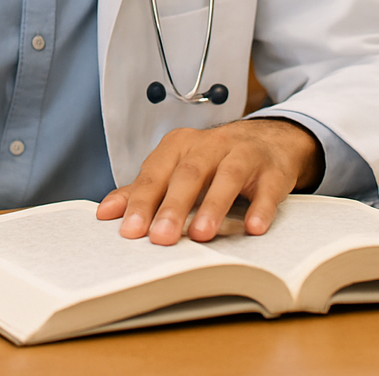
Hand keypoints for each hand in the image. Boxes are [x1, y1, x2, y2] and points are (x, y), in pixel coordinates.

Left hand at [96, 118, 322, 244]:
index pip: (156, 173)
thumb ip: (144, 189)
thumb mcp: (176, 167)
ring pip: (226, 176)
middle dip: (172, 206)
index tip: (129, 231)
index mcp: (179, 145)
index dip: (141, 201)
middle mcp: (209, 145)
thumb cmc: (213, 159)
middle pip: (188, 174)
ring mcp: (243, 155)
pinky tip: (254, 228)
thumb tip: (106, 213)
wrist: (267, 140)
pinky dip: (260, 207)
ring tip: (201, 234)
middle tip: (160, 238)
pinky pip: (267, 188)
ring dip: (213, 205)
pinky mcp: (272, 171)